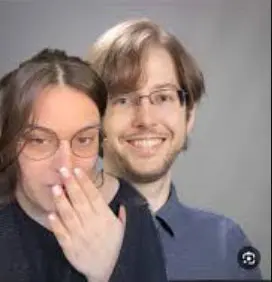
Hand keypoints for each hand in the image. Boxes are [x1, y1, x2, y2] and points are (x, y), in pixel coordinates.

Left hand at [48, 167, 125, 281]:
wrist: (108, 270)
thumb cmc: (115, 246)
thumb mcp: (122, 229)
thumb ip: (121, 215)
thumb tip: (122, 202)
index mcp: (105, 217)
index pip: (93, 196)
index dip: (85, 182)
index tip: (77, 170)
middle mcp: (92, 224)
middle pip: (80, 201)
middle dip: (71, 185)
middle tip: (63, 171)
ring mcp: (80, 235)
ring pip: (69, 215)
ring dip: (61, 201)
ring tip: (55, 187)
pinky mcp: (70, 247)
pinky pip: (61, 234)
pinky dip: (56, 224)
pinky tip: (51, 213)